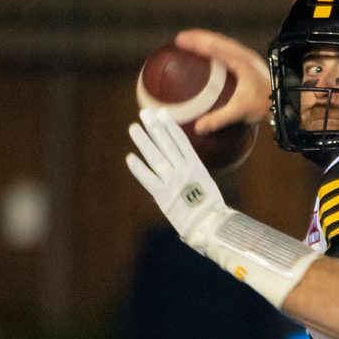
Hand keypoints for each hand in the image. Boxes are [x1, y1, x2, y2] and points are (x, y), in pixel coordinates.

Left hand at [126, 108, 225, 237]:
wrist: (209, 224)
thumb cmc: (209, 207)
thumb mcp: (204, 182)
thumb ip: (191, 171)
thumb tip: (181, 162)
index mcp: (195, 165)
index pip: (180, 141)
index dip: (170, 126)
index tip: (162, 113)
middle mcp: (183, 170)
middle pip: (166, 144)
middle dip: (154, 127)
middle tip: (145, 113)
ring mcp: (172, 181)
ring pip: (155, 157)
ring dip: (144, 141)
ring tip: (134, 128)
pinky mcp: (163, 196)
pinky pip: (148, 179)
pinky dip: (138, 168)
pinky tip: (129, 157)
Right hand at [174, 29, 271, 134]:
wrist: (286, 102)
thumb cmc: (265, 104)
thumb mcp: (241, 111)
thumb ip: (220, 119)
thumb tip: (199, 127)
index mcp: (241, 62)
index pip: (215, 48)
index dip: (197, 43)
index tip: (181, 40)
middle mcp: (245, 56)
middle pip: (218, 40)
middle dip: (199, 37)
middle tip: (182, 38)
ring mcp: (249, 58)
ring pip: (225, 43)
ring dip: (209, 40)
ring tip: (194, 41)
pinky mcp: (251, 63)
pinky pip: (230, 50)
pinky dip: (217, 47)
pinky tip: (211, 54)